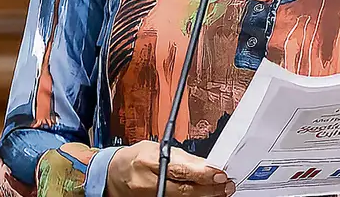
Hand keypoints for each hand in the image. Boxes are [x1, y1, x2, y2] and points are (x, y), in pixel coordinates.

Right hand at [106, 140, 234, 196]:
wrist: (113, 176)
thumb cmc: (135, 159)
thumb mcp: (155, 149)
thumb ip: (180, 157)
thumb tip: (205, 163)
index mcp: (148, 161)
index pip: (180, 169)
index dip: (202, 173)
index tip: (219, 173)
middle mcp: (148, 182)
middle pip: (184, 190)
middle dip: (209, 188)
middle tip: (226, 184)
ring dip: (204, 196)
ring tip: (221, 192)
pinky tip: (204, 196)